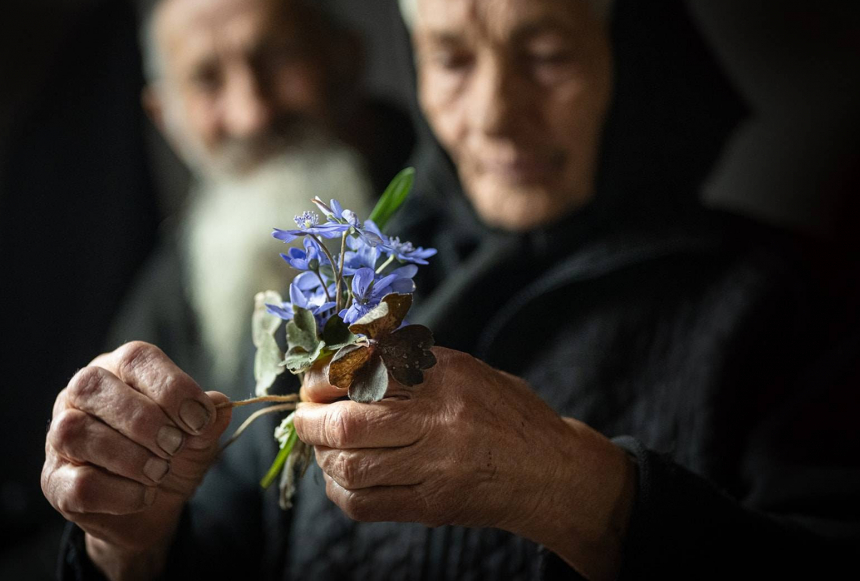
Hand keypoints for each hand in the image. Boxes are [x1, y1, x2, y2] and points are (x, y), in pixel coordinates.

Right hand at [41, 342, 230, 579]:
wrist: (153, 509)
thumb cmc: (170, 455)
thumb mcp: (199, 436)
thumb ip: (209, 418)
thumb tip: (219, 406)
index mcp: (118, 370)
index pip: (136, 358)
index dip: (171, 387)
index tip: (200, 420)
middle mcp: (80, 396)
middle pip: (93, 385)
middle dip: (143, 420)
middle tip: (174, 446)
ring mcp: (59, 438)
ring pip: (74, 431)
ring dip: (129, 456)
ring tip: (159, 472)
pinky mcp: (55, 481)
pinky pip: (78, 483)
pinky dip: (119, 493)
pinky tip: (143, 496)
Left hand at [293, 347, 634, 580]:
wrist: (554, 472)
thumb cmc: (507, 414)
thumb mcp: (467, 370)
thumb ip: (412, 361)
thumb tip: (346, 355)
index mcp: (446, 374)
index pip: (364, 368)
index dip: (324, 375)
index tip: (312, 380)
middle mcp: (439, 417)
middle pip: (347, 420)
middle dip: (311, 420)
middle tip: (304, 417)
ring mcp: (435, 465)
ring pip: (350, 463)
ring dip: (322, 456)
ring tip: (321, 447)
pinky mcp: (432, 504)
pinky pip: (366, 502)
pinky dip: (340, 491)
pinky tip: (340, 480)